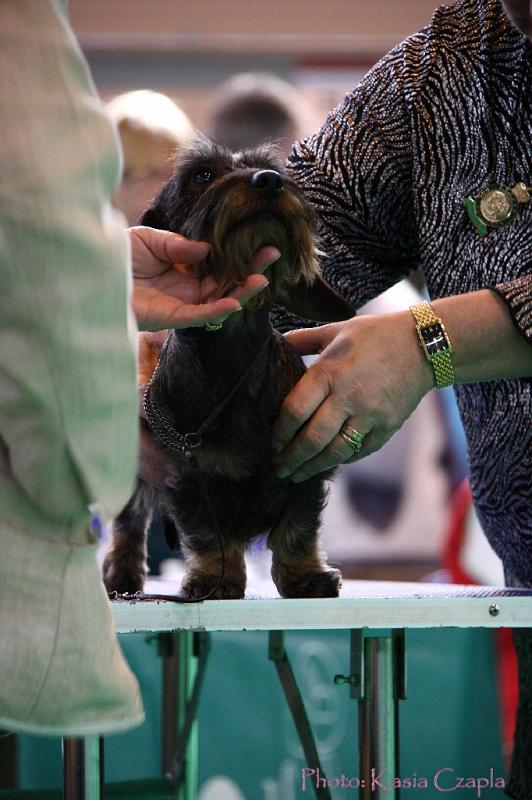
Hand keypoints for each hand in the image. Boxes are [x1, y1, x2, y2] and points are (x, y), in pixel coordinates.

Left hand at [130, 226, 277, 330]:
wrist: (93, 277)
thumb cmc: (118, 258)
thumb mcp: (150, 240)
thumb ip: (178, 244)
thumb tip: (206, 248)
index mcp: (185, 267)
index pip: (219, 261)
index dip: (239, 253)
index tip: (258, 238)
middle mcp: (188, 287)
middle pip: (227, 280)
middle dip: (250, 268)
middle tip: (273, 253)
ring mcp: (183, 303)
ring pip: (220, 299)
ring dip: (242, 291)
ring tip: (263, 279)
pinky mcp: (172, 317)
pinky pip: (200, 316)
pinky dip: (218, 310)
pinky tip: (235, 302)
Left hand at [272, 312, 433, 481]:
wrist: (423, 345)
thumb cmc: (375, 335)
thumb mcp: (335, 330)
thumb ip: (302, 339)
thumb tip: (276, 342)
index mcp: (329, 372)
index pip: (295, 411)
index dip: (279, 432)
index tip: (272, 441)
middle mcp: (348, 396)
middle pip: (312, 439)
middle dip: (291, 458)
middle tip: (278, 468)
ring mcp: (370, 414)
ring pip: (335, 452)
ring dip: (312, 467)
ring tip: (297, 474)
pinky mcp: (387, 426)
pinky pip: (360, 451)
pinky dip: (342, 460)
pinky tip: (328, 463)